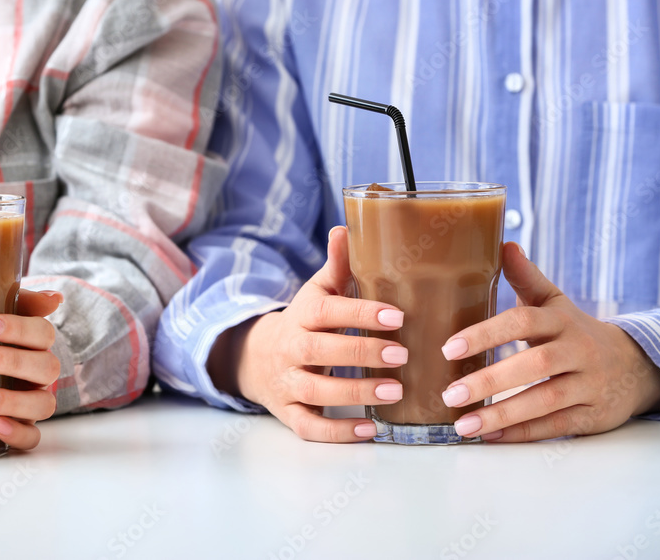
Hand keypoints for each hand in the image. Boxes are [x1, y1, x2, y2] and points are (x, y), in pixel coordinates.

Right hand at [209, 226, 409, 442]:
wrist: (257, 358)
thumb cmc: (304, 321)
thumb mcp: (316, 291)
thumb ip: (337, 265)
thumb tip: (348, 227)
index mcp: (301, 315)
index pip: (328, 311)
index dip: (360, 314)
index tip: (397, 316)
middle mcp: (290, 349)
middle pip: (319, 351)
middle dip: (360, 353)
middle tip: (402, 355)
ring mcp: (287, 384)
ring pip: (316, 391)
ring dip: (356, 394)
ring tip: (396, 391)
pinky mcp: (288, 413)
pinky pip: (310, 427)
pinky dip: (338, 432)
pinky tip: (371, 431)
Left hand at [440, 242, 659, 441]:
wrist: (632, 365)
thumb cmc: (574, 331)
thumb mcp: (554, 302)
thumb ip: (526, 277)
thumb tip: (503, 243)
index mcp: (560, 320)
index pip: (522, 322)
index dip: (486, 333)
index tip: (449, 347)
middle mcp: (578, 351)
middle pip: (535, 365)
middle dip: (490, 381)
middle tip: (450, 393)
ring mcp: (588, 384)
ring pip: (546, 400)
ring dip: (501, 414)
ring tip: (462, 424)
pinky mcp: (593, 414)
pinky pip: (556, 426)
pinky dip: (522, 433)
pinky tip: (490, 437)